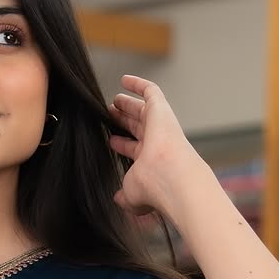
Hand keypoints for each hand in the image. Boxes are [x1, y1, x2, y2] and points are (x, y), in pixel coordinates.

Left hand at [108, 75, 205, 218]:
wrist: (169, 176)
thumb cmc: (153, 188)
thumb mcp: (131, 195)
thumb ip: (124, 195)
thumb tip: (117, 198)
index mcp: (150, 161)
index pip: (135, 149)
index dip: (122, 144)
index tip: (111, 140)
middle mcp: (157, 142)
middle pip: (137, 126)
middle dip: (123, 120)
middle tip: (110, 114)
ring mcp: (159, 125)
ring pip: (142, 110)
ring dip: (127, 104)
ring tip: (113, 100)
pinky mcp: (160, 109)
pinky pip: (150, 91)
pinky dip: (137, 84)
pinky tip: (124, 80)